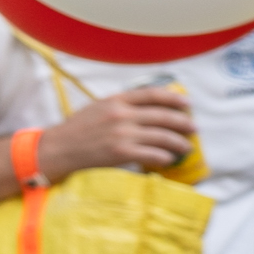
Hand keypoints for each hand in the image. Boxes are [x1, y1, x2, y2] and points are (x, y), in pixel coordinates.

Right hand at [38, 86, 196, 181]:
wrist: (59, 148)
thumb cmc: (78, 128)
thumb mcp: (99, 107)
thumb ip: (122, 104)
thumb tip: (149, 106)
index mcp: (117, 100)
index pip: (152, 94)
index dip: (174, 97)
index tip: (187, 103)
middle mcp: (122, 114)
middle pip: (163, 116)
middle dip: (183, 122)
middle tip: (194, 128)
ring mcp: (123, 134)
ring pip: (162, 136)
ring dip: (179, 142)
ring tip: (186, 147)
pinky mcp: (122, 152)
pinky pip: (153, 154)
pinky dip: (165, 157)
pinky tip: (169, 159)